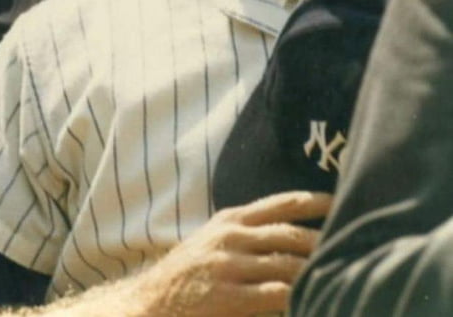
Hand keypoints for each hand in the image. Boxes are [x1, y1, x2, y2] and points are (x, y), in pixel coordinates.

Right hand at [137, 190, 331, 316]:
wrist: (149, 306)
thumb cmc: (187, 276)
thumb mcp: (212, 241)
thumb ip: (245, 234)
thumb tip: (289, 234)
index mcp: (230, 220)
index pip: (281, 204)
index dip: (315, 202)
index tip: (341, 203)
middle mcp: (232, 237)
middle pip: (293, 235)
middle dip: (326, 241)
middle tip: (358, 244)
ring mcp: (230, 267)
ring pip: (290, 265)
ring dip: (320, 271)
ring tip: (348, 274)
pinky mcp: (230, 298)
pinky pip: (278, 295)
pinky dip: (301, 297)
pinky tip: (317, 299)